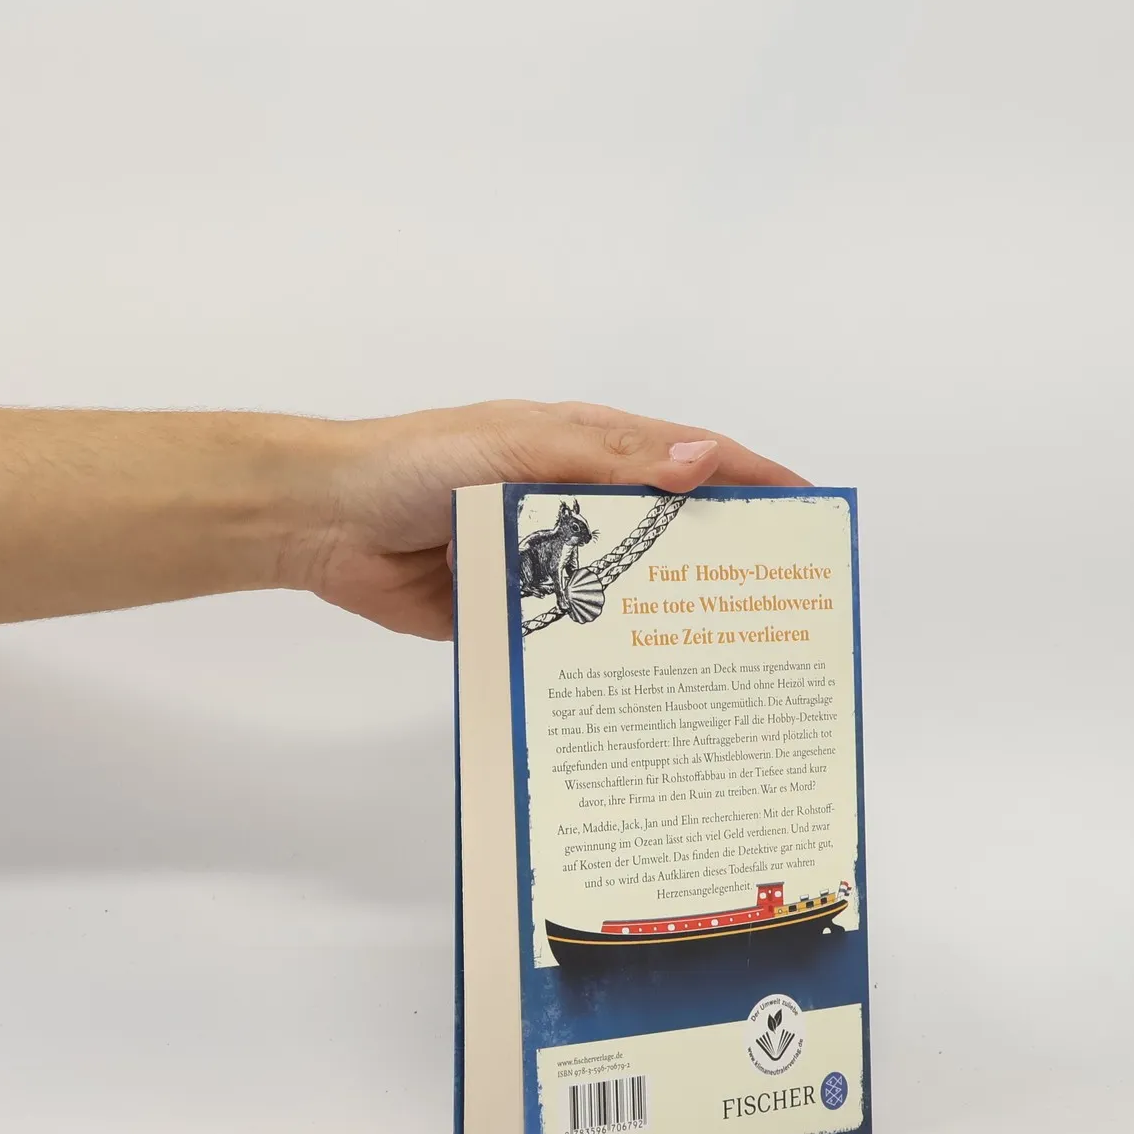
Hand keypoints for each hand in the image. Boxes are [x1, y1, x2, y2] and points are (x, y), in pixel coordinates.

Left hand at [294, 400, 807, 638]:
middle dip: (719, 560)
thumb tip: (699, 462)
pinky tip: (638, 688)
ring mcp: (543, 561)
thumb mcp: (516, 445)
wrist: (326, 521)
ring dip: (660, 618)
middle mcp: (572, 502)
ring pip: (620, 591)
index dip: (748, 479)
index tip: (807, 511)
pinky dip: (597, 656)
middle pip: (662, 532)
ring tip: (725, 659)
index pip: (685, 460)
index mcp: (583, 448)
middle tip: (778, 603)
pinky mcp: (510, 612)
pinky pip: (566, 636)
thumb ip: (606, 460)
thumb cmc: (417, 463)